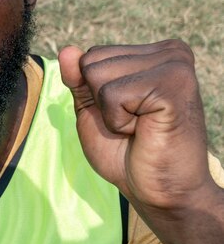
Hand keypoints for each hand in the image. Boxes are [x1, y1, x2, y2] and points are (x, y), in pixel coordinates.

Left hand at [58, 40, 213, 209]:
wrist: (160, 193)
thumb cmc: (126, 152)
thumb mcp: (93, 109)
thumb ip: (78, 79)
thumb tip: (66, 50)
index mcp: (156, 53)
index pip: (92, 54)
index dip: (96, 92)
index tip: (127, 114)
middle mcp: (171, 52)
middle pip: (91, 60)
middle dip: (101, 100)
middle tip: (134, 123)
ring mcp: (175, 66)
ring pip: (96, 74)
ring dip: (110, 111)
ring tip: (141, 126)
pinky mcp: (174, 86)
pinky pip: (111, 95)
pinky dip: (118, 120)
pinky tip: (145, 130)